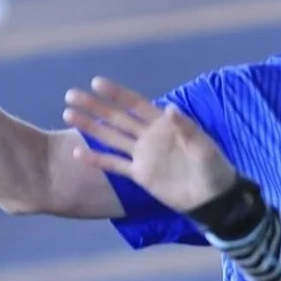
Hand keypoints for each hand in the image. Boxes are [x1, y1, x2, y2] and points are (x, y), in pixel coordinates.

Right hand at [64, 77, 237, 212]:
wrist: (212, 197)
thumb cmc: (213, 167)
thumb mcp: (203, 146)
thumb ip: (186, 128)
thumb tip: (170, 108)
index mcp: (164, 124)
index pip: (136, 105)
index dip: (117, 94)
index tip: (96, 83)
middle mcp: (149, 136)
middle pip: (117, 118)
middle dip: (95, 106)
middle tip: (71, 94)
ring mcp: (143, 155)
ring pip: (111, 137)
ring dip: (90, 127)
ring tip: (67, 114)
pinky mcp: (140, 174)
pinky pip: (114, 165)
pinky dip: (96, 159)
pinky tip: (77, 153)